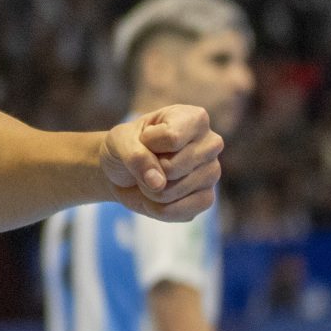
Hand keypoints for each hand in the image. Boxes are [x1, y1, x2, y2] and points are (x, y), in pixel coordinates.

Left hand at [99, 104, 221, 221]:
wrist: (123, 170)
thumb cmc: (126, 146)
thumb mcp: (119, 141)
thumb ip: (135, 156)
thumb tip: (158, 183)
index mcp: (194, 118)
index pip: (172, 138)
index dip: (147, 143)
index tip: (144, 139)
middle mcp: (210, 144)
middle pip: (173, 168)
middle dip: (147, 172)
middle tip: (146, 164)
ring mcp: (212, 172)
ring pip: (173, 191)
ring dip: (150, 191)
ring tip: (150, 179)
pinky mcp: (207, 198)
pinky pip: (180, 211)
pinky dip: (158, 209)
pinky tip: (156, 196)